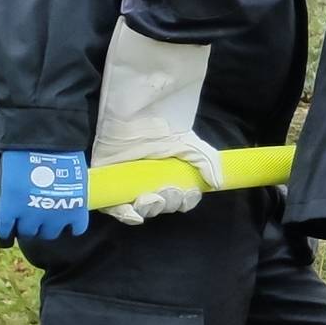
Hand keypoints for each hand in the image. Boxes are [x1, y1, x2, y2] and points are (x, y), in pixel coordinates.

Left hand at [0, 150, 90, 244]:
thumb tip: (10, 210)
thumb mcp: (6, 176)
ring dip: (48, 226)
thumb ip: (7, 197)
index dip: (6, 235)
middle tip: (31, 216)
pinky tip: (69, 220)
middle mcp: (31, 214)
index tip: (8, 234)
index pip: (5, 232)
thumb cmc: (23, 152)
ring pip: (50, 233)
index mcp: (10, 206)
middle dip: (28, 226)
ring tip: (50, 215)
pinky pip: (76, 229)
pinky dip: (73, 227)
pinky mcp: (76, 210)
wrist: (50, 137)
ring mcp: (55, 214)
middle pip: (28, 233)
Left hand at [93, 19, 220, 223]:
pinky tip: (134, 212)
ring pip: (141, 209)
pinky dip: (126, 214)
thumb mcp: (188, 143)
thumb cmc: (159, 123)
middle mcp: (148, 179)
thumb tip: (218, 182)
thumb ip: (206, 162)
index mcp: (168, 172)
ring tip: (151, 196)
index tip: (185, 194)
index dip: (183, 201)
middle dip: (167, 203)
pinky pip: (115, 207)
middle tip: (167, 191)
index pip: (179, 198)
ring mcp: (127, 181)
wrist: (134, 110)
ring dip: (150, 208)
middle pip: (161, 205)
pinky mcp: (108, 181)